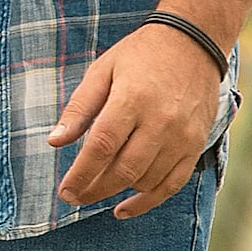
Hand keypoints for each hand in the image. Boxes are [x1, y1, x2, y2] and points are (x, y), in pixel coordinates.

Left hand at [44, 22, 220, 216]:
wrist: (194, 42)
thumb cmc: (141, 55)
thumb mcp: (102, 70)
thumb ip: (79, 108)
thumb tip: (54, 142)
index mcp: (132, 99)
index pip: (101, 147)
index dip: (81, 174)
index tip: (65, 190)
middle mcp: (161, 121)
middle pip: (124, 169)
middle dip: (94, 189)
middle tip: (74, 197)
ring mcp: (183, 136)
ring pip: (147, 180)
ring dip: (119, 190)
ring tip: (98, 188)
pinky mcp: (197, 144)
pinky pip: (173, 184)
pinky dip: (148, 201)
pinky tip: (125, 208)